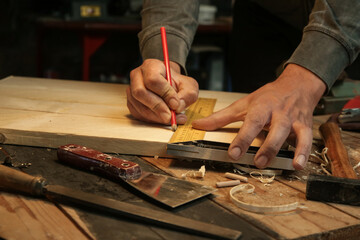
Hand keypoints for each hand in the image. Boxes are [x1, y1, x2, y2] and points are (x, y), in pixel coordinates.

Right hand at [127, 59, 198, 124]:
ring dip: (155, 116)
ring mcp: (131, 90)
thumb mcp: (189, 86)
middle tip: (170, 116)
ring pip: (139, 105)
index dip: (164, 93)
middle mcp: (137, 76)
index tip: (175, 104)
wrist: (169, 85)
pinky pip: (138, 114)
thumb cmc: (177, 83)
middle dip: (157, 107)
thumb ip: (187, 95)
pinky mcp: (131, 103)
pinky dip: (151, 120)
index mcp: (151, 66)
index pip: (153, 79)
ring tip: (171, 119)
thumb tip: (178, 107)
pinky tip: (163, 120)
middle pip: (140, 92)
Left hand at [192, 64, 325, 169]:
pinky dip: (305, 152)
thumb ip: (221, 117)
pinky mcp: (305, 126)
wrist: (297, 85)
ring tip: (278, 165)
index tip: (234, 153)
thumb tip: (198, 125)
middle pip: (274, 129)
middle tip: (257, 162)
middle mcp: (278, 112)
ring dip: (285, 150)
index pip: (251, 122)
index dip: (243, 138)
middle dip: (267, 147)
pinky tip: (298, 165)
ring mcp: (293, 119)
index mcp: (261, 106)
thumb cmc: (268, 96)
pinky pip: (307, 140)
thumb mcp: (243, 104)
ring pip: (291, 134)